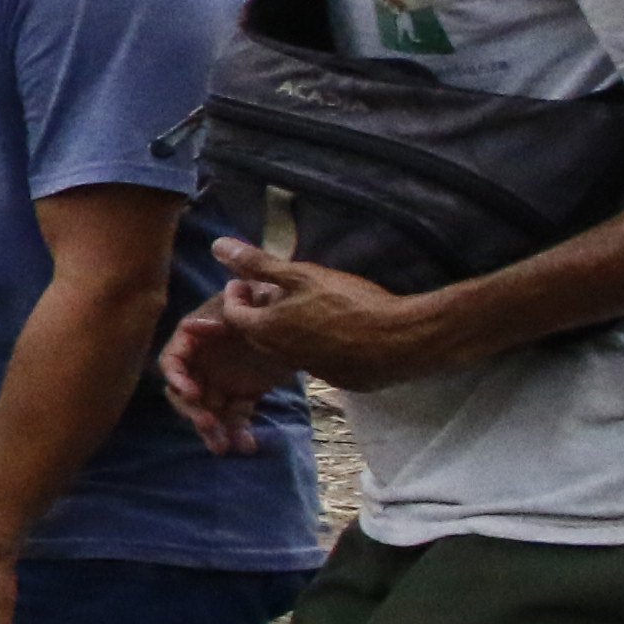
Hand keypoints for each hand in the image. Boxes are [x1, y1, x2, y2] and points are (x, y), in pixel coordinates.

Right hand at [157, 296, 279, 453]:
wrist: (305, 314)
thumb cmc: (275, 301)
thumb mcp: (255, 298)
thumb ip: (226, 310)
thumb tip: (192, 327)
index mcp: (197, 336)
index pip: (174, 360)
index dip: (178, 378)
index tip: (193, 394)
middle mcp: (203, 360)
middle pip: (185, 391)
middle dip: (194, 411)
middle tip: (211, 426)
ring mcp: (222, 379)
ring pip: (208, 409)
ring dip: (213, 429)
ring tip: (226, 448)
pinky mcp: (243, 393)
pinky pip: (235, 416)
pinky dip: (239, 432)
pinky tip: (247, 446)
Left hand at [179, 238, 461, 390]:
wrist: (405, 341)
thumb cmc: (351, 304)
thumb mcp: (302, 275)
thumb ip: (259, 263)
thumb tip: (217, 246)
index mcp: (269, 330)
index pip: (232, 315)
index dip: (234, 295)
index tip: (242, 281)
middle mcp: (282, 355)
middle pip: (256, 334)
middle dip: (255, 313)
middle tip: (266, 292)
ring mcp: (311, 369)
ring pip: (284, 348)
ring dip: (285, 328)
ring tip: (299, 308)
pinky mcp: (338, 378)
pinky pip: (314, 359)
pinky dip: (312, 343)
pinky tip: (331, 329)